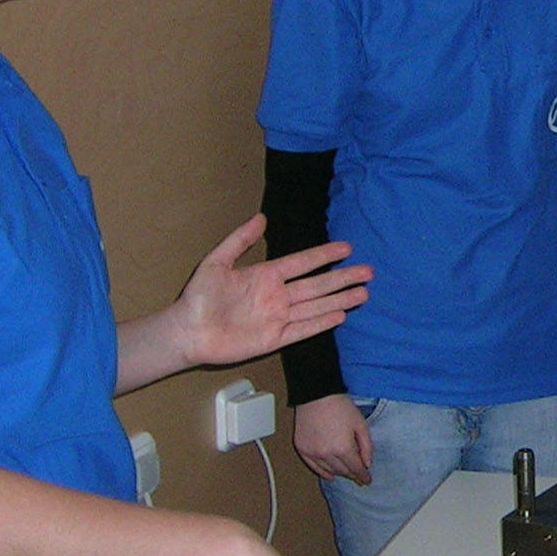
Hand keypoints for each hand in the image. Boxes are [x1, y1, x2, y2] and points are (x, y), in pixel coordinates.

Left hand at [173, 214, 371, 368]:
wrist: (188, 331)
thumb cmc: (199, 297)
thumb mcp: (216, 262)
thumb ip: (240, 241)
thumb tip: (261, 217)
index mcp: (266, 276)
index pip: (302, 263)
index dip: (324, 256)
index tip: (346, 248)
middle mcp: (277, 296)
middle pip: (317, 285)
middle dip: (343, 278)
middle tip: (368, 271)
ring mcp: (278, 318)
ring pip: (316, 306)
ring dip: (340, 299)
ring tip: (363, 293)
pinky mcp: (275, 338)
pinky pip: (303, 329)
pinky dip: (321, 323)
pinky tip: (340, 315)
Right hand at [294, 393, 372, 485]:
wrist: (316, 395)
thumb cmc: (340, 406)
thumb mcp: (361, 424)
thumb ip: (367, 446)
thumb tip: (367, 464)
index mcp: (344, 448)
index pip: (356, 469)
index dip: (363, 476)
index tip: (367, 481)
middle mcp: (327, 454)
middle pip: (343, 471)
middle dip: (352, 474)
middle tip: (358, 476)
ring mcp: (313, 452)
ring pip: (329, 470)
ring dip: (339, 473)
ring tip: (346, 474)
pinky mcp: (302, 449)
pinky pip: (314, 467)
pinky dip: (323, 472)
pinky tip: (329, 475)